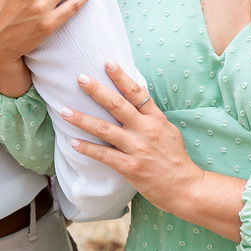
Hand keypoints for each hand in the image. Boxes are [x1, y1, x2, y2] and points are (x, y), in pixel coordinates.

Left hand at [63, 62, 206, 216]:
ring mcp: (137, 148)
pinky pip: (104, 155)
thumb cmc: (176, 158)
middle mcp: (145, 130)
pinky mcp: (130, 167)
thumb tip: (137, 93)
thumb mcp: (168, 129)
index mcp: (156, 119)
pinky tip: (73, 142)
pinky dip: (87, 149)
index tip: (107, 62)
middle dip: (97, 91)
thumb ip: (151, 114)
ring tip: (65, 111)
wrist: (186, 187)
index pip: (136, 92)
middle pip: (117, 105)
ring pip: (105, 130)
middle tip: (81, 78)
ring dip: (82, 119)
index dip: (121, 76)